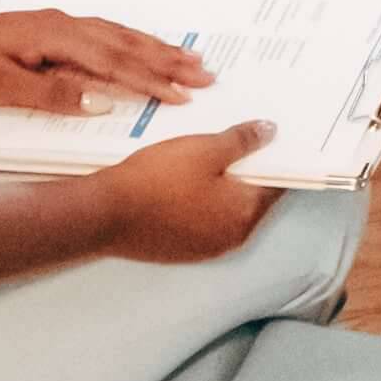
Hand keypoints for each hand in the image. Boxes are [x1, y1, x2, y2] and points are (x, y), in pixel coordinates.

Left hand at [0, 0, 209, 115]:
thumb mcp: (0, 89)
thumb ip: (52, 95)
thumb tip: (101, 101)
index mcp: (56, 38)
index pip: (115, 63)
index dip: (152, 81)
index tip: (183, 96)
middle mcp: (65, 25)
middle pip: (127, 44)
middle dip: (169, 62)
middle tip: (206, 76)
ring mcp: (59, 24)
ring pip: (120, 36)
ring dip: (157, 49)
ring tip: (190, 59)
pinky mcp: (52, 29)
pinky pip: (105, 34)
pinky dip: (132, 41)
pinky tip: (142, 46)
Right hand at [98, 124, 280, 260]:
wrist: (104, 213)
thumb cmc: (156, 180)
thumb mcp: (205, 149)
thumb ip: (242, 141)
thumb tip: (269, 133)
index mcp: (245, 215)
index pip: (276, 184)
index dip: (274, 158)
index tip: (271, 140)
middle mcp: (230, 238)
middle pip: (250, 198)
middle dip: (246, 169)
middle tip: (237, 140)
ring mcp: (204, 247)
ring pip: (223, 209)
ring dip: (221, 186)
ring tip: (208, 155)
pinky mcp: (179, 247)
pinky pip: (200, 219)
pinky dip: (200, 200)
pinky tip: (185, 179)